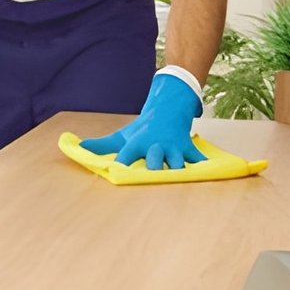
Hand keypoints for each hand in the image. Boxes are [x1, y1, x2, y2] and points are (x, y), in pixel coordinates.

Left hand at [79, 72, 205, 169]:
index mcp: (138, 143)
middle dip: (155, 167)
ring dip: (179, 170)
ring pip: (178, 161)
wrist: (168, 109)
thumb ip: (102, 145)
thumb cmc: (143, 129)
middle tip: (152, 177)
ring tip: (179, 180)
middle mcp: (155, 145)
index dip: (122, 165)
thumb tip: (80, 148)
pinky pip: (199, 159)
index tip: (117, 175)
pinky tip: (209, 174)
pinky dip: (204, 166)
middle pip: (155, 159)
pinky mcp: (188, 148)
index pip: (127, 156)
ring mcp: (173, 147)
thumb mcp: (123, 136)